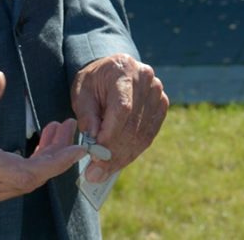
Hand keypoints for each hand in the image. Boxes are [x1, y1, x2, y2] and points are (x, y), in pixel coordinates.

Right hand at [0, 71, 84, 210]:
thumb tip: (0, 80)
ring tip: (55, 131)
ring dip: (44, 162)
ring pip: (21, 185)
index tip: (78, 147)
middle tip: (67, 127)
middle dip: (56, 157)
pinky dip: (28, 168)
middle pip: (29, 181)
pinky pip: (9, 186)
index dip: (56, 164)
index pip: (25, 174)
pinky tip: (35, 147)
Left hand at [71, 54, 168, 183]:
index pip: (122, 108)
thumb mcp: (82, 92)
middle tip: (94, 174)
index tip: (94, 155)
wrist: (111, 71)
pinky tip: (117, 163)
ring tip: (102, 173)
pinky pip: (149, 135)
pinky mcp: (162, 105)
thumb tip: (92, 139)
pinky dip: (132, 152)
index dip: (110, 135)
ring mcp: (157, 92)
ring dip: (122, 158)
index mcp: (124, 70)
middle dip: (113, 153)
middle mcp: (146, 79)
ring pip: (142, 134)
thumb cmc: (94, 82)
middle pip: (133, 124)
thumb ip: (86, 114)